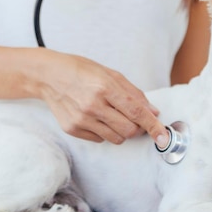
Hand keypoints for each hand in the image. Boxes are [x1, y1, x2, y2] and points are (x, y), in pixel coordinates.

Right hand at [41, 53, 168, 146]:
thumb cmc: (82, 71)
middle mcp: (93, 105)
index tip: (163, 137)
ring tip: (112, 115)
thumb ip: (134, 94)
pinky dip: (104, 132)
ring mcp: (81, 119)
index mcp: (105, 87)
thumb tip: (153, 112)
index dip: (153, 126)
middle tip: (135, 120)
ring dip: (121, 131)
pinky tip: (96, 117)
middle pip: (129, 130)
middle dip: (138, 128)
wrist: (49, 75)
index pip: (136, 112)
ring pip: (116, 139)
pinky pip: (100, 139)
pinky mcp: (72, 129)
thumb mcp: (111, 74)